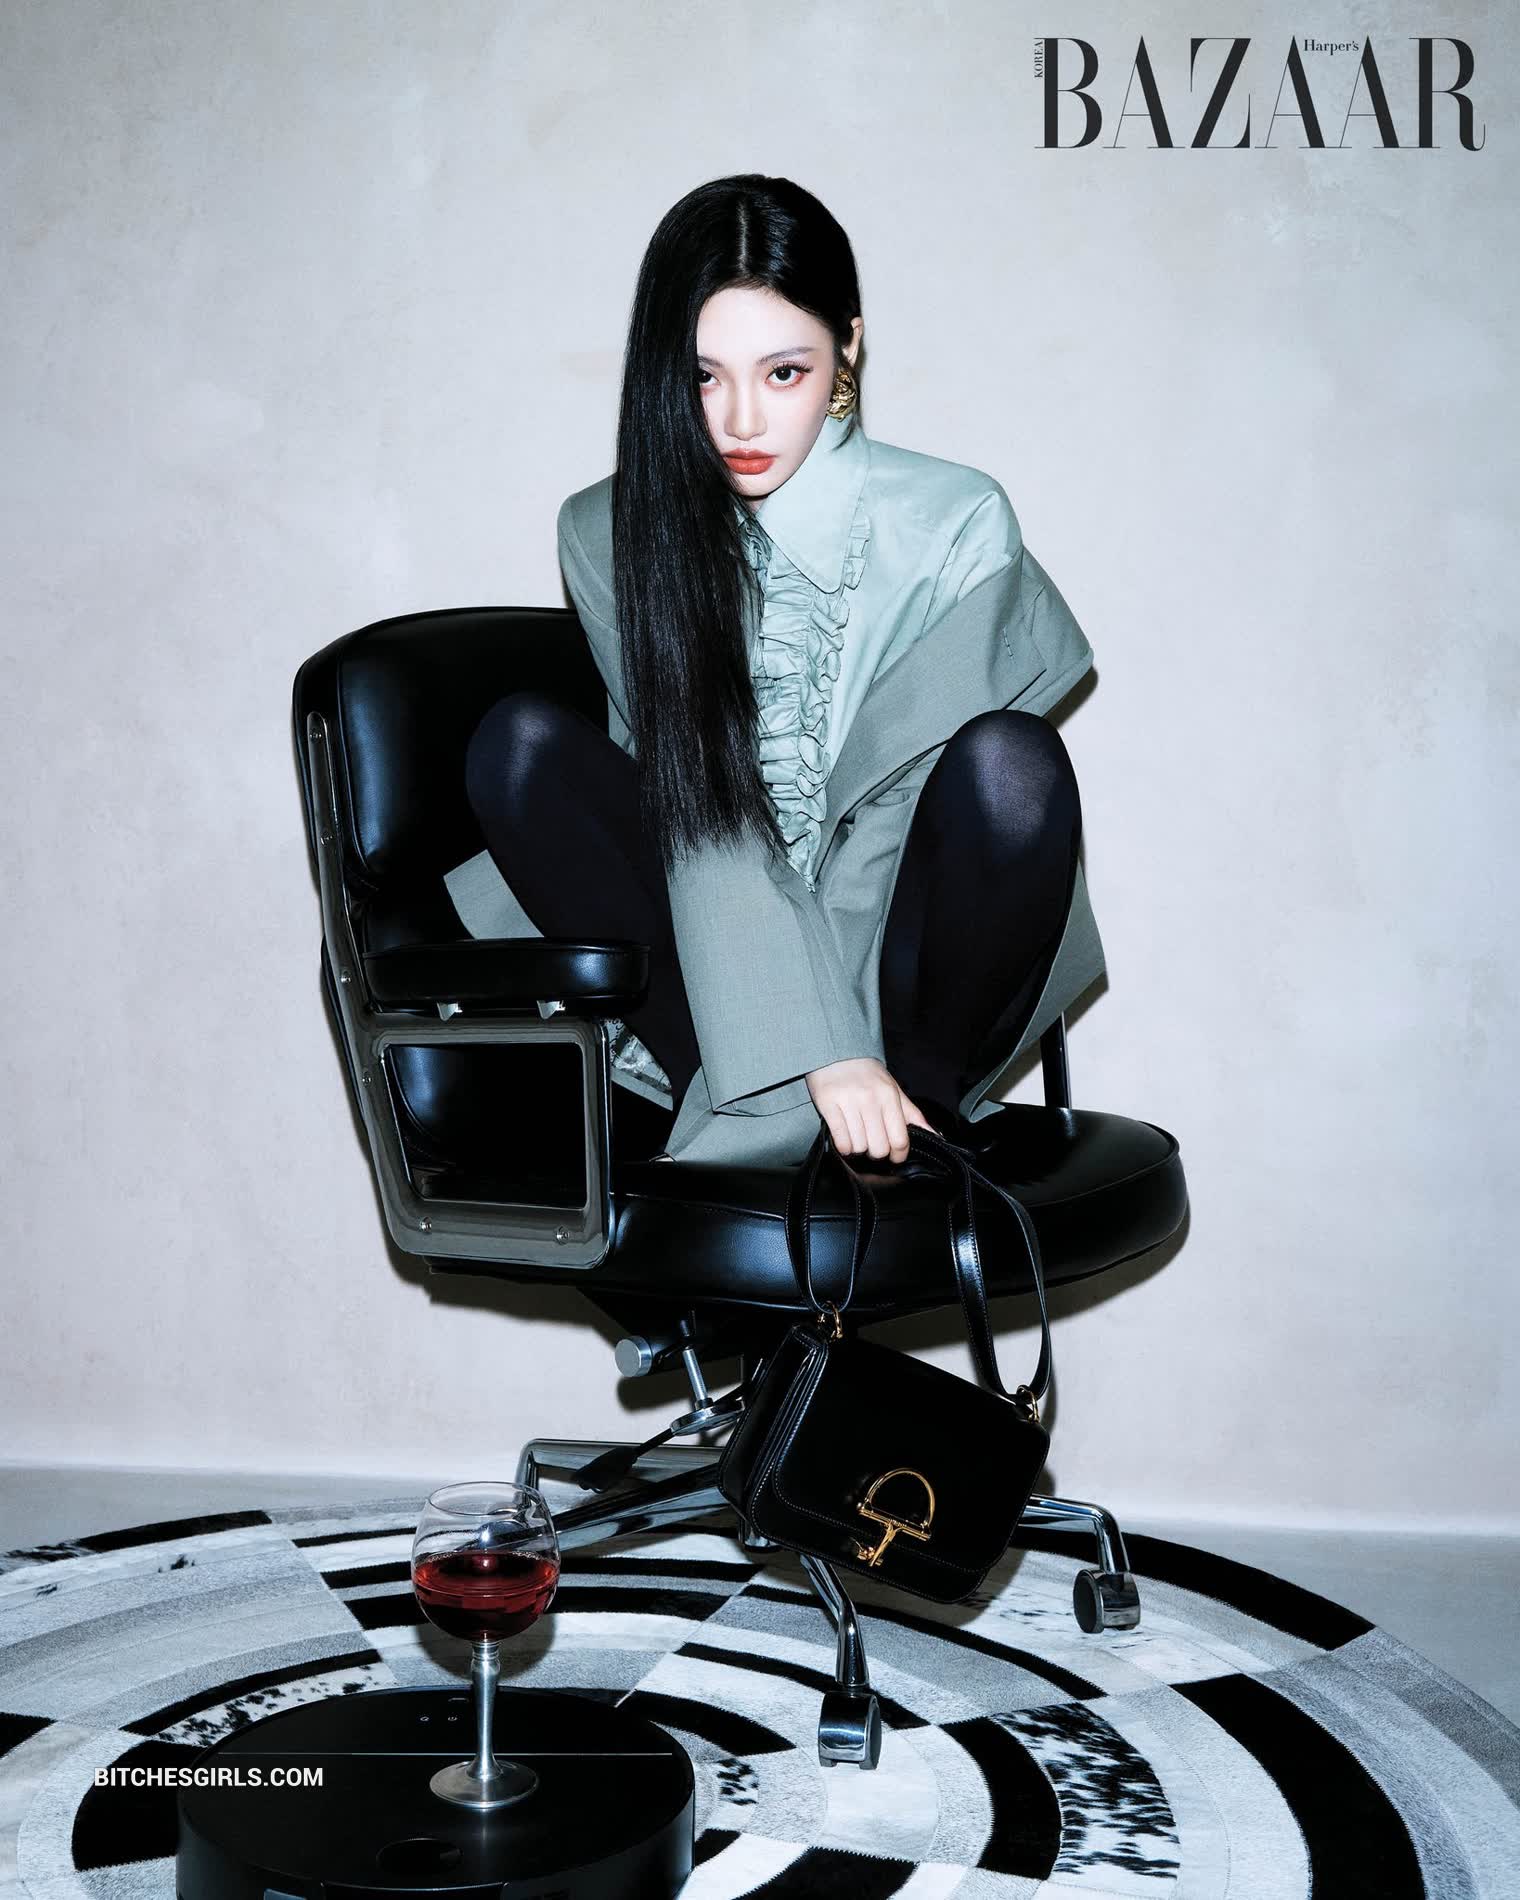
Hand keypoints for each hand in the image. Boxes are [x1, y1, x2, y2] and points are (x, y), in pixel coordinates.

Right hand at [804, 1058, 935, 1164]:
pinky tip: (845, 1137)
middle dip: (877, 1152)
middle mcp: (870, 1099)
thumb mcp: (893, 1089)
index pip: (900, 1140)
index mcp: (889, 1096)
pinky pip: (840, 1141)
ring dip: (859, 1148)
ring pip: (859, 1147)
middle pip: (879, 1148)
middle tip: (873, 1144)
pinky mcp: (828, 1104)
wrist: (837, 1051)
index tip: (895, 1157)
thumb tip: (934, 1135)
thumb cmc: (867, 1074)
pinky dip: (844, 1146)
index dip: (899, 1155)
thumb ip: (912, 1114)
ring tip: (858, 1136)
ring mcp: (848, 1102)